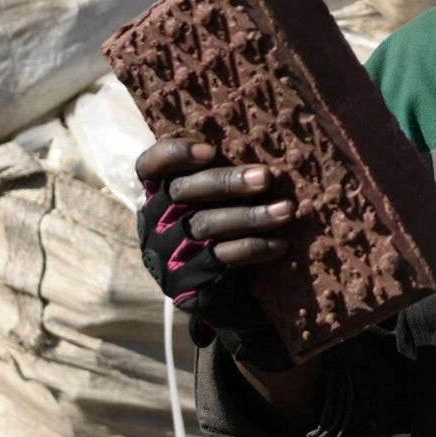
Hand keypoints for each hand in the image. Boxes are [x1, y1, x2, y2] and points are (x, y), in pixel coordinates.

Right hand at [135, 138, 296, 370]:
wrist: (231, 299)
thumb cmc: (229, 232)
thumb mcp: (220, 202)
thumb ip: (225, 175)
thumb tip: (265, 137)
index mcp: (158, 194)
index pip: (150, 166)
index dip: (174, 155)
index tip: (210, 150)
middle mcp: (155, 222)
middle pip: (184, 192)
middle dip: (227, 182)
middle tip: (267, 176)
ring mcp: (168, 254)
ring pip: (206, 226)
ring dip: (250, 216)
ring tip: (286, 210)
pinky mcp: (186, 284)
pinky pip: (220, 259)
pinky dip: (253, 248)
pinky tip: (279, 244)